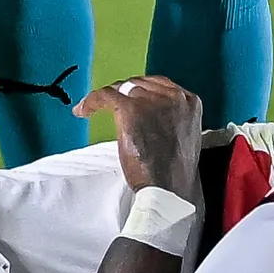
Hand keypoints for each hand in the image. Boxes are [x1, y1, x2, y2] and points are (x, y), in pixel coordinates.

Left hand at [74, 74, 204, 198]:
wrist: (169, 188)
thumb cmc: (174, 172)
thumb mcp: (180, 136)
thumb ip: (169, 118)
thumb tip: (148, 115)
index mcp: (189, 102)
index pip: (157, 84)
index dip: (139, 90)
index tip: (127, 95)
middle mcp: (173, 96)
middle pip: (139, 84)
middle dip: (123, 93)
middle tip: (109, 103)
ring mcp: (151, 102)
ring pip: (121, 89)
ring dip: (107, 98)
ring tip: (95, 107)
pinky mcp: (131, 110)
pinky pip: (105, 97)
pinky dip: (91, 103)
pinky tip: (84, 110)